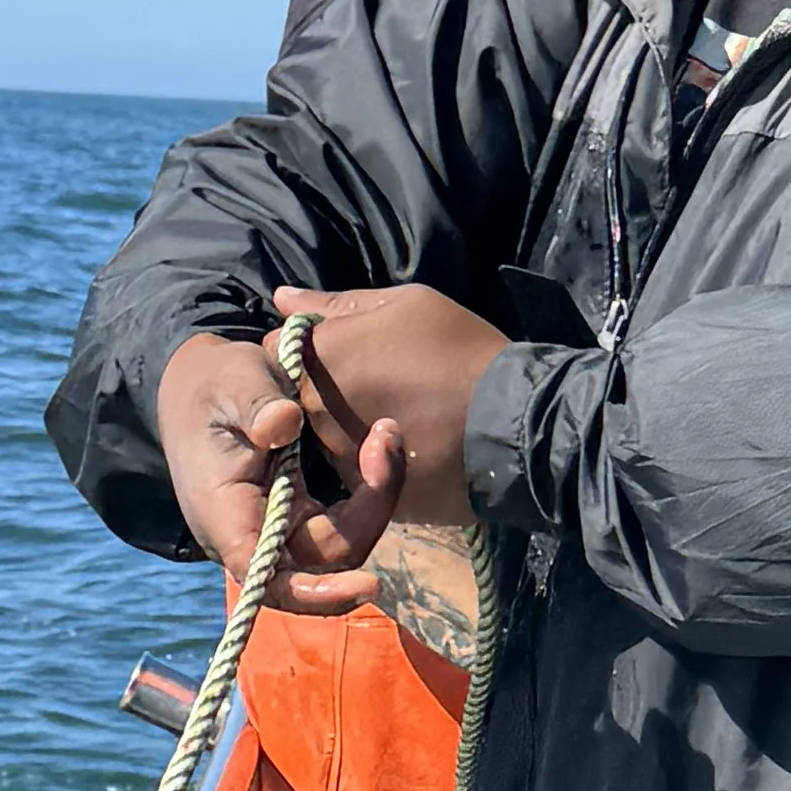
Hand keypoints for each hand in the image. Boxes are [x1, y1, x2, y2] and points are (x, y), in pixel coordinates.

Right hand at [156, 330, 406, 612]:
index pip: (265, 574)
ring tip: (386, 435)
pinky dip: (368, 494)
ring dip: (373, 502)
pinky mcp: (296, 514)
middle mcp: (250, 535)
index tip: (369, 584)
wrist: (200, 388)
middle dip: (367, 515)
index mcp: (223, 514)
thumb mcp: (230, 380)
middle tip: (386, 441)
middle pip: (319, 564)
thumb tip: (284, 424)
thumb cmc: (213, 384)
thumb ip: (255, 403)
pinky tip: (379, 447)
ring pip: (337, 547)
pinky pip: (340, 525)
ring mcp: (276, 529)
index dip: (314, 592)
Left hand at [269, 284, 508, 525]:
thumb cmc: (460, 352)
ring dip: (350, 425)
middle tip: (381, 381)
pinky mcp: (365, 493)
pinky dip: (374, 460)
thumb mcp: (406, 306)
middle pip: (300, 397)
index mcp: (321, 357)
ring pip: (327, 436)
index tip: (344, 350)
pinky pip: (357, 470)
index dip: (309, 349)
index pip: (278, 350)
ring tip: (404, 410)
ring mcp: (339, 456)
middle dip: (328, 388)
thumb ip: (336, 304)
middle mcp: (316, 411)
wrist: (512, 425)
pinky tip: (413, 443)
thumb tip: (281, 297)